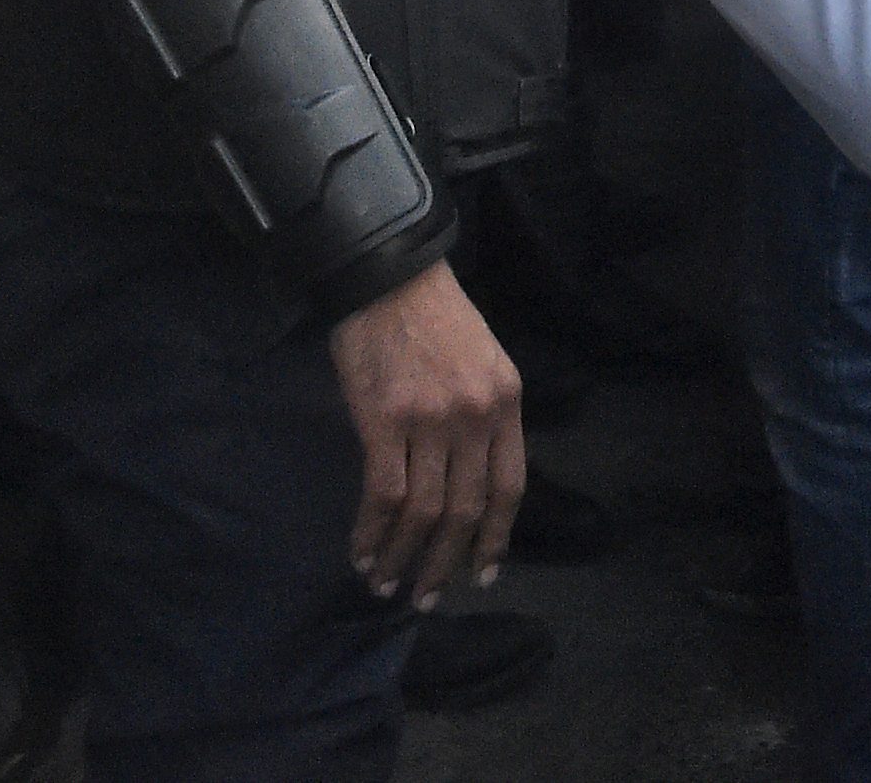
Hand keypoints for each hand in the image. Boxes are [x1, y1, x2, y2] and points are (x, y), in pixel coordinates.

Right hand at [325, 260, 523, 609]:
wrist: (388, 273)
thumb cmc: (433, 316)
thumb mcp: (483, 361)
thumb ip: (484, 416)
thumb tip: (468, 481)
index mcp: (506, 402)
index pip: (509, 488)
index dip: (494, 539)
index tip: (482, 575)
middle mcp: (475, 417)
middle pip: (465, 510)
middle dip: (446, 564)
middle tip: (427, 598)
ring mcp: (430, 421)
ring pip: (424, 512)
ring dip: (404, 557)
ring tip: (386, 585)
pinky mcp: (383, 422)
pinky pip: (383, 495)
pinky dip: (371, 531)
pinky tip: (362, 552)